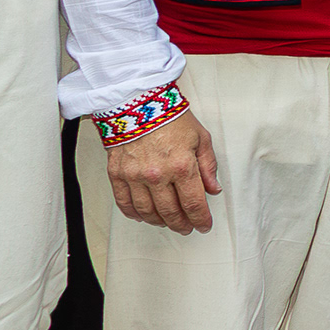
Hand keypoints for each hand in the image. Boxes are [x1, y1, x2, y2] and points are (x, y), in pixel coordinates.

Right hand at [105, 109, 220, 235]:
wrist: (138, 101)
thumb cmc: (169, 115)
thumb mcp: (200, 138)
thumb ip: (208, 166)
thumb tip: (213, 188)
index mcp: (182, 166)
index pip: (194, 204)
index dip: (201, 219)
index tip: (204, 224)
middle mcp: (158, 175)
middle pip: (171, 212)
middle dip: (182, 224)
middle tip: (187, 227)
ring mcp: (135, 176)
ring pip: (148, 211)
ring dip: (159, 222)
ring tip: (167, 222)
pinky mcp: (117, 174)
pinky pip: (124, 202)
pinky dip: (134, 213)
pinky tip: (142, 215)